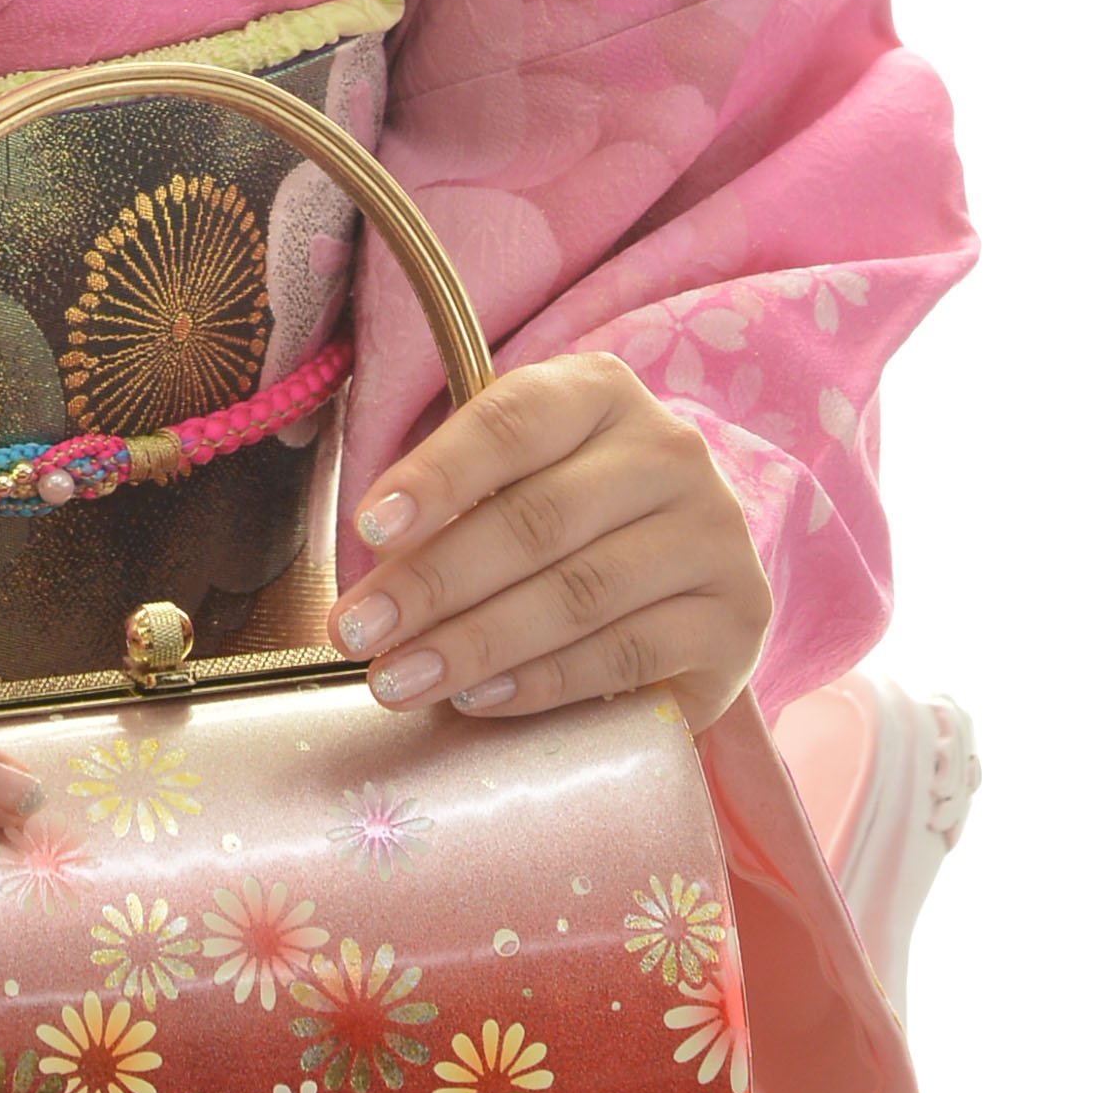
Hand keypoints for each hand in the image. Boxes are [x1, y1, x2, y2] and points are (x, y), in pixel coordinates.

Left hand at [329, 355, 770, 732]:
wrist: (682, 584)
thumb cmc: (567, 524)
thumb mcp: (513, 483)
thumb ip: (453, 510)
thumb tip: (371, 580)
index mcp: (602, 393)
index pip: (513, 422)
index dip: (437, 475)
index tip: (367, 529)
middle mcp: (671, 452)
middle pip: (538, 518)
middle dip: (433, 582)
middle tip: (358, 632)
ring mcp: (715, 535)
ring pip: (579, 592)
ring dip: (475, 643)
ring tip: (399, 678)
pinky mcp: (736, 620)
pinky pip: (626, 654)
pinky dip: (543, 682)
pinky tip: (479, 699)